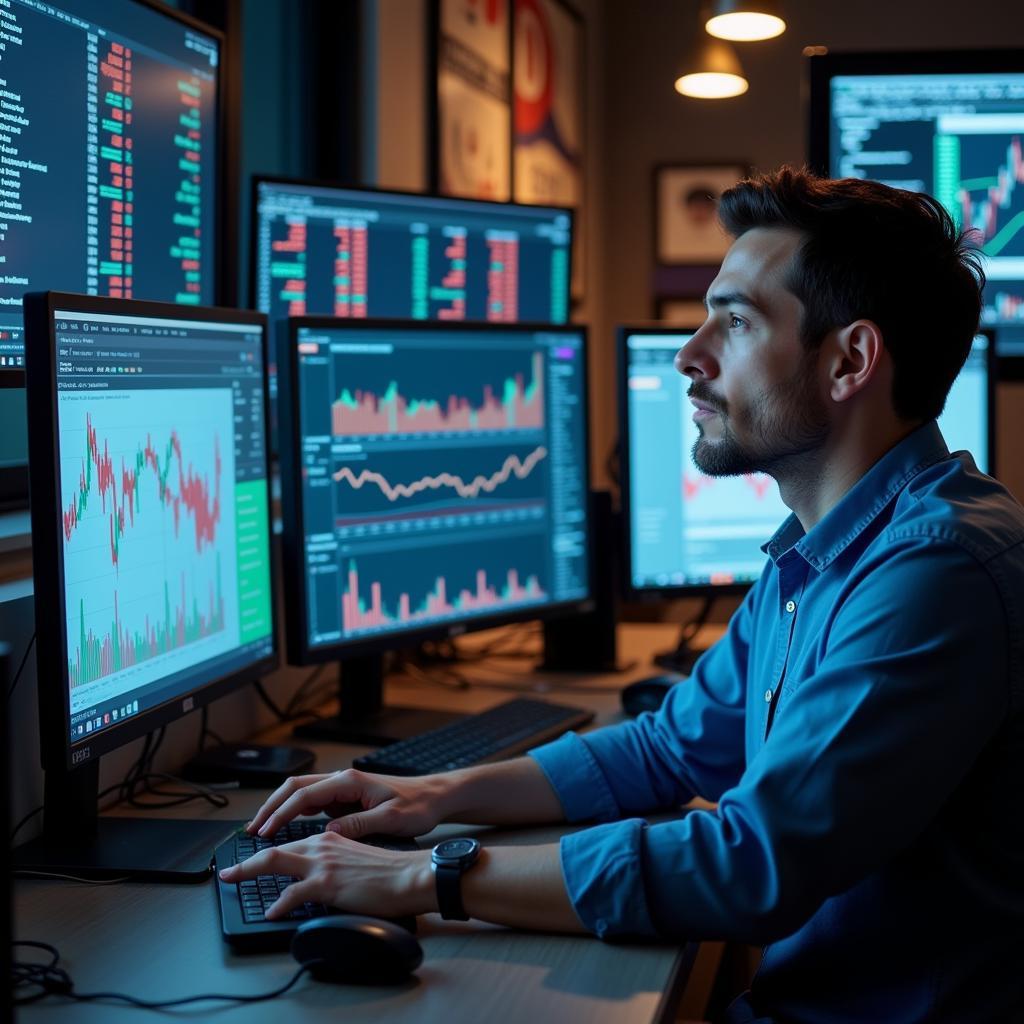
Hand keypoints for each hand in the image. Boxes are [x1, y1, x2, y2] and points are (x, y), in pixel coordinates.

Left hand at [219, 830, 435, 919]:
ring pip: (275, 862)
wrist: (408, 875)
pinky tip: (271, 912)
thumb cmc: (390, 871)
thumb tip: (322, 872)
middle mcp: (322, 845)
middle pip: (274, 850)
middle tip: (227, 873)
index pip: (291, 843)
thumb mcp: (357, 857)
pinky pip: (293, 894)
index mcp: (329, 838)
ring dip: (249, 872)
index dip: (267, 852)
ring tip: (231, 882)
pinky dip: (279, 904)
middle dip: (246, 862)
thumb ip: (336, 860)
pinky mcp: (327, 882)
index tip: (252, 860)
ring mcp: (323, 863)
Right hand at [246, 768, 453, 839]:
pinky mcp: (348, 796)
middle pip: (295, 788)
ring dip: (281, 808)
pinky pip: (314, 801)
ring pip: (302, 793)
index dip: (280, 814)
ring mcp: (344, 787)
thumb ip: (357, 825)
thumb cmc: (418, 805)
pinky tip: (288, 827)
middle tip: (253, 830)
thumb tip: (327, 834)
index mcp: (349, 781)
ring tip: (263, 829)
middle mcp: (343, 779)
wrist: (436, 796)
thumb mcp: (390, 819)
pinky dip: (296, 812)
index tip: (264, 832)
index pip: (304, 795)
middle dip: (271, 807)